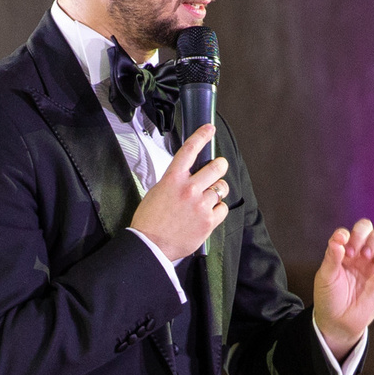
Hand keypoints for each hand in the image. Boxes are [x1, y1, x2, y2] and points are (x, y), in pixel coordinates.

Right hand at [128, 124, 228, 261]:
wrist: (150, 245)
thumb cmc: (150, 221)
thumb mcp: (157, 192)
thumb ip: (174, 182)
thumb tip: (187, 177)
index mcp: (173, 179)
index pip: (190, 150)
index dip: (202, 136)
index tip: (209, 129)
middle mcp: (189, 189)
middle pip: (216, 167)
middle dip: (220, 166)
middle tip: (219, 167)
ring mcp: (200, 205)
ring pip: (221, 188)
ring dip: (218, 190)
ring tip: (209, 197)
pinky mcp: (208, 221)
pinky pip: (223, 208)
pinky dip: (218, 210)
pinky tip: (208, 213)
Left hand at [311, 219, 373, 356]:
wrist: (340, 322)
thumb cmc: (329, 299)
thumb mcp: (325, 277)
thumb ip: (331, 258)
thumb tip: (338, 240)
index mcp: (341, 252)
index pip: (347, 232)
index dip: (345, 235)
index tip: (341, 249)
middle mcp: (358, 254)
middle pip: (367, 228)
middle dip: (362, 234)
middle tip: (355, 252)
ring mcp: (373, 263)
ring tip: (368, 256)